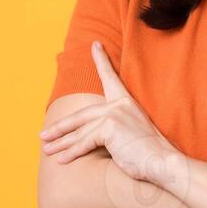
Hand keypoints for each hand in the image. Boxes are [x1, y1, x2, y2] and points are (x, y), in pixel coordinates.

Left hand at [38, 41, 182, 184]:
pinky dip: (72, 153)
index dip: (101, 61)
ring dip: (61, 142)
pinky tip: (62, 161)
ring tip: (47, 149)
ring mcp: (114, 114)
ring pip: (79, 130)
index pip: (110, 78)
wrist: (162, 162)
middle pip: (81, 115)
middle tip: (43, 134)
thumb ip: (114, 128)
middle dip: (60, 127)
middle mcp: (119, 105)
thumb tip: (91, 135)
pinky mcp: (109, 128)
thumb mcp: (130, 134)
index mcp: (126, 102)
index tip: (95, 45)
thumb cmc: (148, 153)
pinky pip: (85, 142)